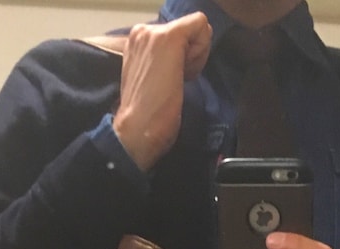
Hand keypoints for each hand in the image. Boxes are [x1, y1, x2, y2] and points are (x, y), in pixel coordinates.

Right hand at [113, 14, 212, 170]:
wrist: (137, 130)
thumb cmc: (146, 116)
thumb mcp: (152, 80)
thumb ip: (163, 63)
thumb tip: (185, 59)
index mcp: (137, 42)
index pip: (177, 35)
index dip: (184, 58)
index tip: (173, 79)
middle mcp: (143, 31)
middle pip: (188, 30)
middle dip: (191, 56)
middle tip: (174, 82)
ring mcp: (155, 32)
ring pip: (197, 28)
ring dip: (195, 57)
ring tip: (176, 81)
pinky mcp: (170, 38)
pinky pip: (201, 26)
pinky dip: (202, 51)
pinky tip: (186, 74)